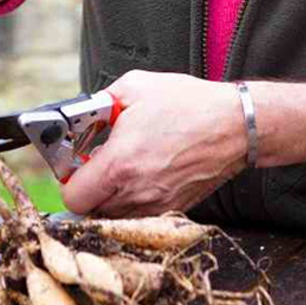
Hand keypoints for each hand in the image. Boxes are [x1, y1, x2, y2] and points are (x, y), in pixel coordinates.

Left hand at [61, 70, 248, 217]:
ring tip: (121, 172)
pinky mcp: (173, 209)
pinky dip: (133, 202)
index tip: (75, 166)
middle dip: (87, 190)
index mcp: (120, 163)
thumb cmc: (190, 105)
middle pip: (90, 211)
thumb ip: (100, 103)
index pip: (73, 196)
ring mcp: (156, 205)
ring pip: (114, 216)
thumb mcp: (135, 88)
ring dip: (109, 198)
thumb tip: (83, 115)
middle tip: (95, 169)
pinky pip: (139, 215)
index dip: (69, 181)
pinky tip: (143, 177)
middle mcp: (136, 191)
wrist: (236, 125)